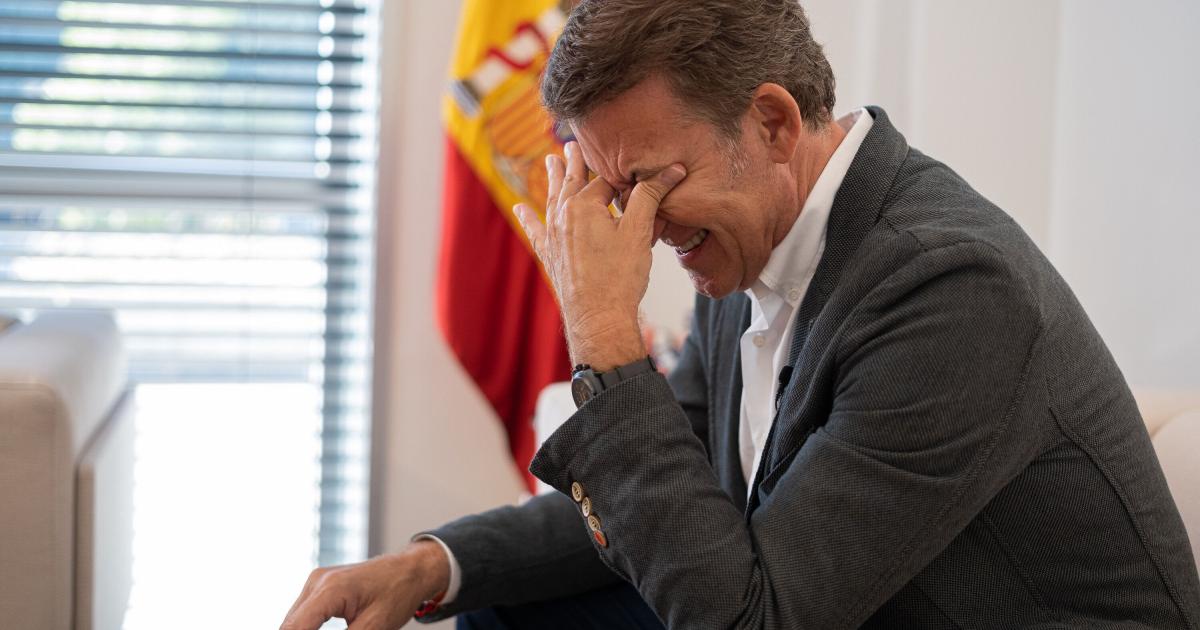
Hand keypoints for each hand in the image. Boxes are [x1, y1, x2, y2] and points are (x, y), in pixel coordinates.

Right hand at [279, 540, 449, 629]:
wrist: (412, 569)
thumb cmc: (399, 592)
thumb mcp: (374, 626)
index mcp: (330, 589)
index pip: (295, 628)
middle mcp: (318, 581)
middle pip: (290, 625)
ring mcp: (317, 582)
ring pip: (294, 621)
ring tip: (347, 629)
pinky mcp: (320, 587)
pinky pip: (304, 614)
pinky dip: (308, 628)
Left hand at [515, 141, 685, 369]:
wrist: (598, 317)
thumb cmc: (621, 277)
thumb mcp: (639, 231)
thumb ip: (651, 195)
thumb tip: (672, 168)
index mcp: (585, 204)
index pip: (605, 179)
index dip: (620, 173)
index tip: (628, 162)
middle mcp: (564, 215)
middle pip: (572, 181)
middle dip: (575, 161)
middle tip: (572, 143)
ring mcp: (553, 235)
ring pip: (552, 199)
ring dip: (552, 179)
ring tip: (550, 160)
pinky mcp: (549, 255)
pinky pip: (535, 230)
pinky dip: (527, 218)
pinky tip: (520, 208)